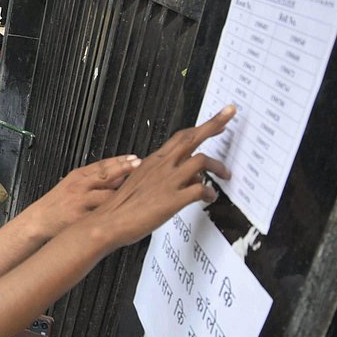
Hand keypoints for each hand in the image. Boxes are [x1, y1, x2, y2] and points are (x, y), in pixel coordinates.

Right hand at [29, 154, 147, 238]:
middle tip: (139, 166)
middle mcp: (79, 187)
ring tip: (137, 190)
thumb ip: (94, 180)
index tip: (135, 158)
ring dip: (123, 193)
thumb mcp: (71, 185)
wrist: (38, 220)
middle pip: (106, 175)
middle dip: (125, 169)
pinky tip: (125, 211)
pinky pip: (101, 214)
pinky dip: (114, 212)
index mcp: (77, 176)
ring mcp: (80, 203)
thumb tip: (120, 175)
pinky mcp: (80, 218)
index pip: (102, 165)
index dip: (120, 160)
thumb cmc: (57, 204)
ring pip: (107, 195)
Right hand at [92, 106, 235, 246]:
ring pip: (200, 161)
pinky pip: (199, 189)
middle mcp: (161, 167)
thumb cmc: (120, 207)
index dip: (201, 127)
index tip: (216, 120)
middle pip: (192, 138)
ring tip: (225, 174)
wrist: (108, 223)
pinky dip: (209, 192)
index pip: (181, 137)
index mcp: (153, 161)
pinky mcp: (172, 200)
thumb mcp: (139, 183)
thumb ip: (162, 176)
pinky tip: (209, 197)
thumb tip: (185, 176)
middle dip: (214, 124)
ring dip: (217, 166)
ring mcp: (167, 182)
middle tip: (229, 114)